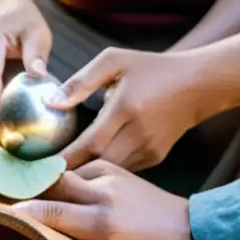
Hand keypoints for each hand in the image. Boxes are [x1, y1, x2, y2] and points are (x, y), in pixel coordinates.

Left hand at [14, 161, 216, 239]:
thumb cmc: (162, 219)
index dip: (23, 180)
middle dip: (11, 194)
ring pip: (50, 222)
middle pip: (45, 191)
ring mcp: (105, 230)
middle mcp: (103, 197)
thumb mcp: (128, 189)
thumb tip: (51, 192)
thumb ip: (92, 188)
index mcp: (108, 174)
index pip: (54, 175)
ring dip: (24, 222)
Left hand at [45, 49, 206, 171]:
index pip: (89, 143)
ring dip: (86, 176)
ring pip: (110, 172)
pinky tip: (88, 170)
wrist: (198, 85)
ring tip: (59, 178)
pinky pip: (123, 170)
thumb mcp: (115, 61)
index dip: (65, 159)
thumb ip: (81, 81)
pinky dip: (105, 172)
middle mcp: (138, 134)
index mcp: (126, 108)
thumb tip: (50, 102)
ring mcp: (149, 149)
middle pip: (98, 164)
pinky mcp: (154, 158)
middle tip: (43, 177)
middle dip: (70, 173)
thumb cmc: (152, 68)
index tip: (41, 168)